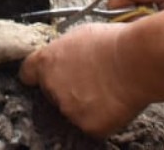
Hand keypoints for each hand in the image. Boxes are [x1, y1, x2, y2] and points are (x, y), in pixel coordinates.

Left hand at [19, 22, 150, 137]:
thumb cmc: (113, 42)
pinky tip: (114, 102)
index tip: (43, 77)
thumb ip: (65, 50)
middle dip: (67, 89)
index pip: (28, 74)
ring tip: (107, 88)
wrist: (135, 60)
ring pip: (73, 111)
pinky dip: (103, 118)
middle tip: (91, 81)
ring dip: (85, 104)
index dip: (37, 76)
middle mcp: (52, 86)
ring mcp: (69, 109)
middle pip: (52, 93)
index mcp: (47, 61)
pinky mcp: (88, 126)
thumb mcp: (81, 35)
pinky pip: (92, 125)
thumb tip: (66, 57)